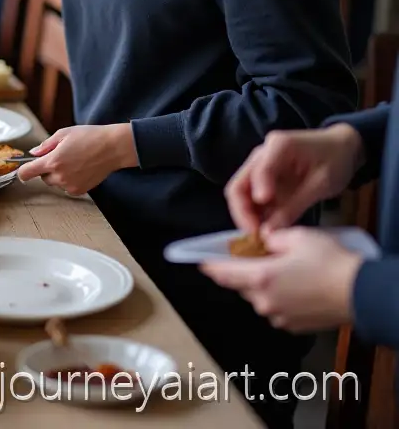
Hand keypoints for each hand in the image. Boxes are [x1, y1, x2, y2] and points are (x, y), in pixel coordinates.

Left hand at [16, 124, 137, 195]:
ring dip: (58, 175)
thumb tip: (33, 153)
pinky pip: (66, 187)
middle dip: (47, 168)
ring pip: (55, 183)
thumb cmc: (89, 137)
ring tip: (73, 160)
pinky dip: (69, 180)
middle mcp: (60, 176)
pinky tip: (79, 168)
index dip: (22, 171)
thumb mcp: (63, 134)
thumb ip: (45, 145)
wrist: (112, 148)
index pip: (27, 173)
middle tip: (60, 156)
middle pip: (42, 177)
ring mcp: (70, 185)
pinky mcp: (80, 191)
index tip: (23, 169)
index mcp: (53, 161)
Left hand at [201, 227, 363, 331]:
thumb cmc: (328, 261)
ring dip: (261, 284)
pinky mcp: (293, 326)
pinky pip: (275, 308)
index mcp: (259, 278)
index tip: (201, 262)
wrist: (361, 293)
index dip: (211, 266)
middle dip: (242, 271)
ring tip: (278, 270)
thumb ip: (271, 238)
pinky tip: (293, 286)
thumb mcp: (296, 237)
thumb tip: (263, 242)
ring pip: (258, 297)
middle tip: (252, 257)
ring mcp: (278, 316)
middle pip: (241, 285)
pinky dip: (276, 296)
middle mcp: (264, 301)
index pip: (224, 273)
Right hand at [224, 125, 364, 233]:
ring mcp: (260, 166)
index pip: (257, 173)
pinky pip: (253, 197)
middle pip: (238, 185)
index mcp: (277, 147)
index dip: (254, 200)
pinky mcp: (264, 178)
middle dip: (242, 212)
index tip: (260, 226)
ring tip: (261, 237)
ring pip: (241, 193)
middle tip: (255, 237)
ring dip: (247, 215)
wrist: (342, 147)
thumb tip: (269, 232)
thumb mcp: (321, 184)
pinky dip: (256, 214)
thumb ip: (294, 205)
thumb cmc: (335, 160)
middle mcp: (261, 155)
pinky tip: (266, 229)